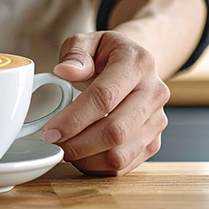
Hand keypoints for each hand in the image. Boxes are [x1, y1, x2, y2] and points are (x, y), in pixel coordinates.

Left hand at [41, 31, 169, 175]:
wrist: (135, 65)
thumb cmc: (105, 54)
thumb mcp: (87, 41)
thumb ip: (74, 53)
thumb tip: (65, 71)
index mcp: (137, 63)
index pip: (105, 96)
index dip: (74, 118)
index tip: (50, 131)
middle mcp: (154, 92)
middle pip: (115, 131)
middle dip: (78, 144)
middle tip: (53, 144)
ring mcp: (157, 120)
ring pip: (121, 154)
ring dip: (86, 159)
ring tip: (65, 149)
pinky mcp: (153, 141)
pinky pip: (124, 165)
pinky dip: (97, 166)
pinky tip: (81, 154)